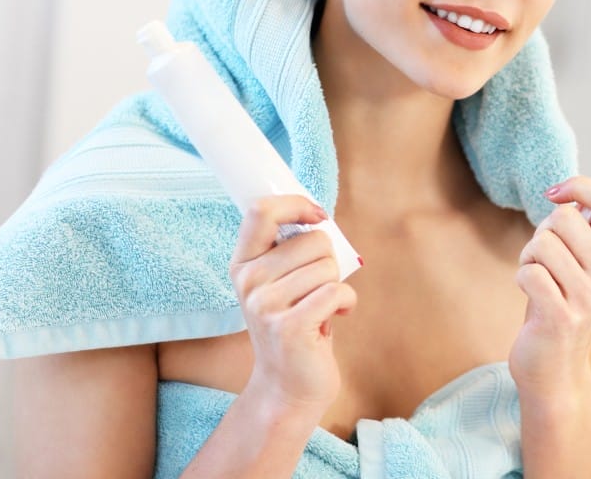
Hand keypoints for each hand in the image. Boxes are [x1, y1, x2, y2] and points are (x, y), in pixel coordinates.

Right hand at [228, 196, 356, 415]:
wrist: (287, 385)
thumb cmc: (295, 324)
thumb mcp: (281, 283)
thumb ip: (291, 250)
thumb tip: (319, 215)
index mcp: (243, 264)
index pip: (261, 211)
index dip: (297, 204)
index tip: (318, 216)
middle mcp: (248, 282)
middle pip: (313, 240)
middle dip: (329, 261)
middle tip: (317, 288)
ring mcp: (265, 306)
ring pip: (328, 266)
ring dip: (336, 285)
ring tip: (321, 307)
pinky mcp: (288, 327)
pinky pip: (336, 292)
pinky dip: (347, 303)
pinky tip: (338, 317)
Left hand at [509, 176, 590, 395]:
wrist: (555, 372)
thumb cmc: (557, 310)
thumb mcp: (576, 269)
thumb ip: (578, 235)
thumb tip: (569, 193)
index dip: (580, 186)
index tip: (555, 193)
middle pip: (564, 217)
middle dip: (541, 232)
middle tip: (542, 258)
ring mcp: (586, 297)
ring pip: (542, 243)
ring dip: (528, 257)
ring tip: (536, 280)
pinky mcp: (561, 316)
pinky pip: (529, 272)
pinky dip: (521, 279)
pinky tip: (530, 297)